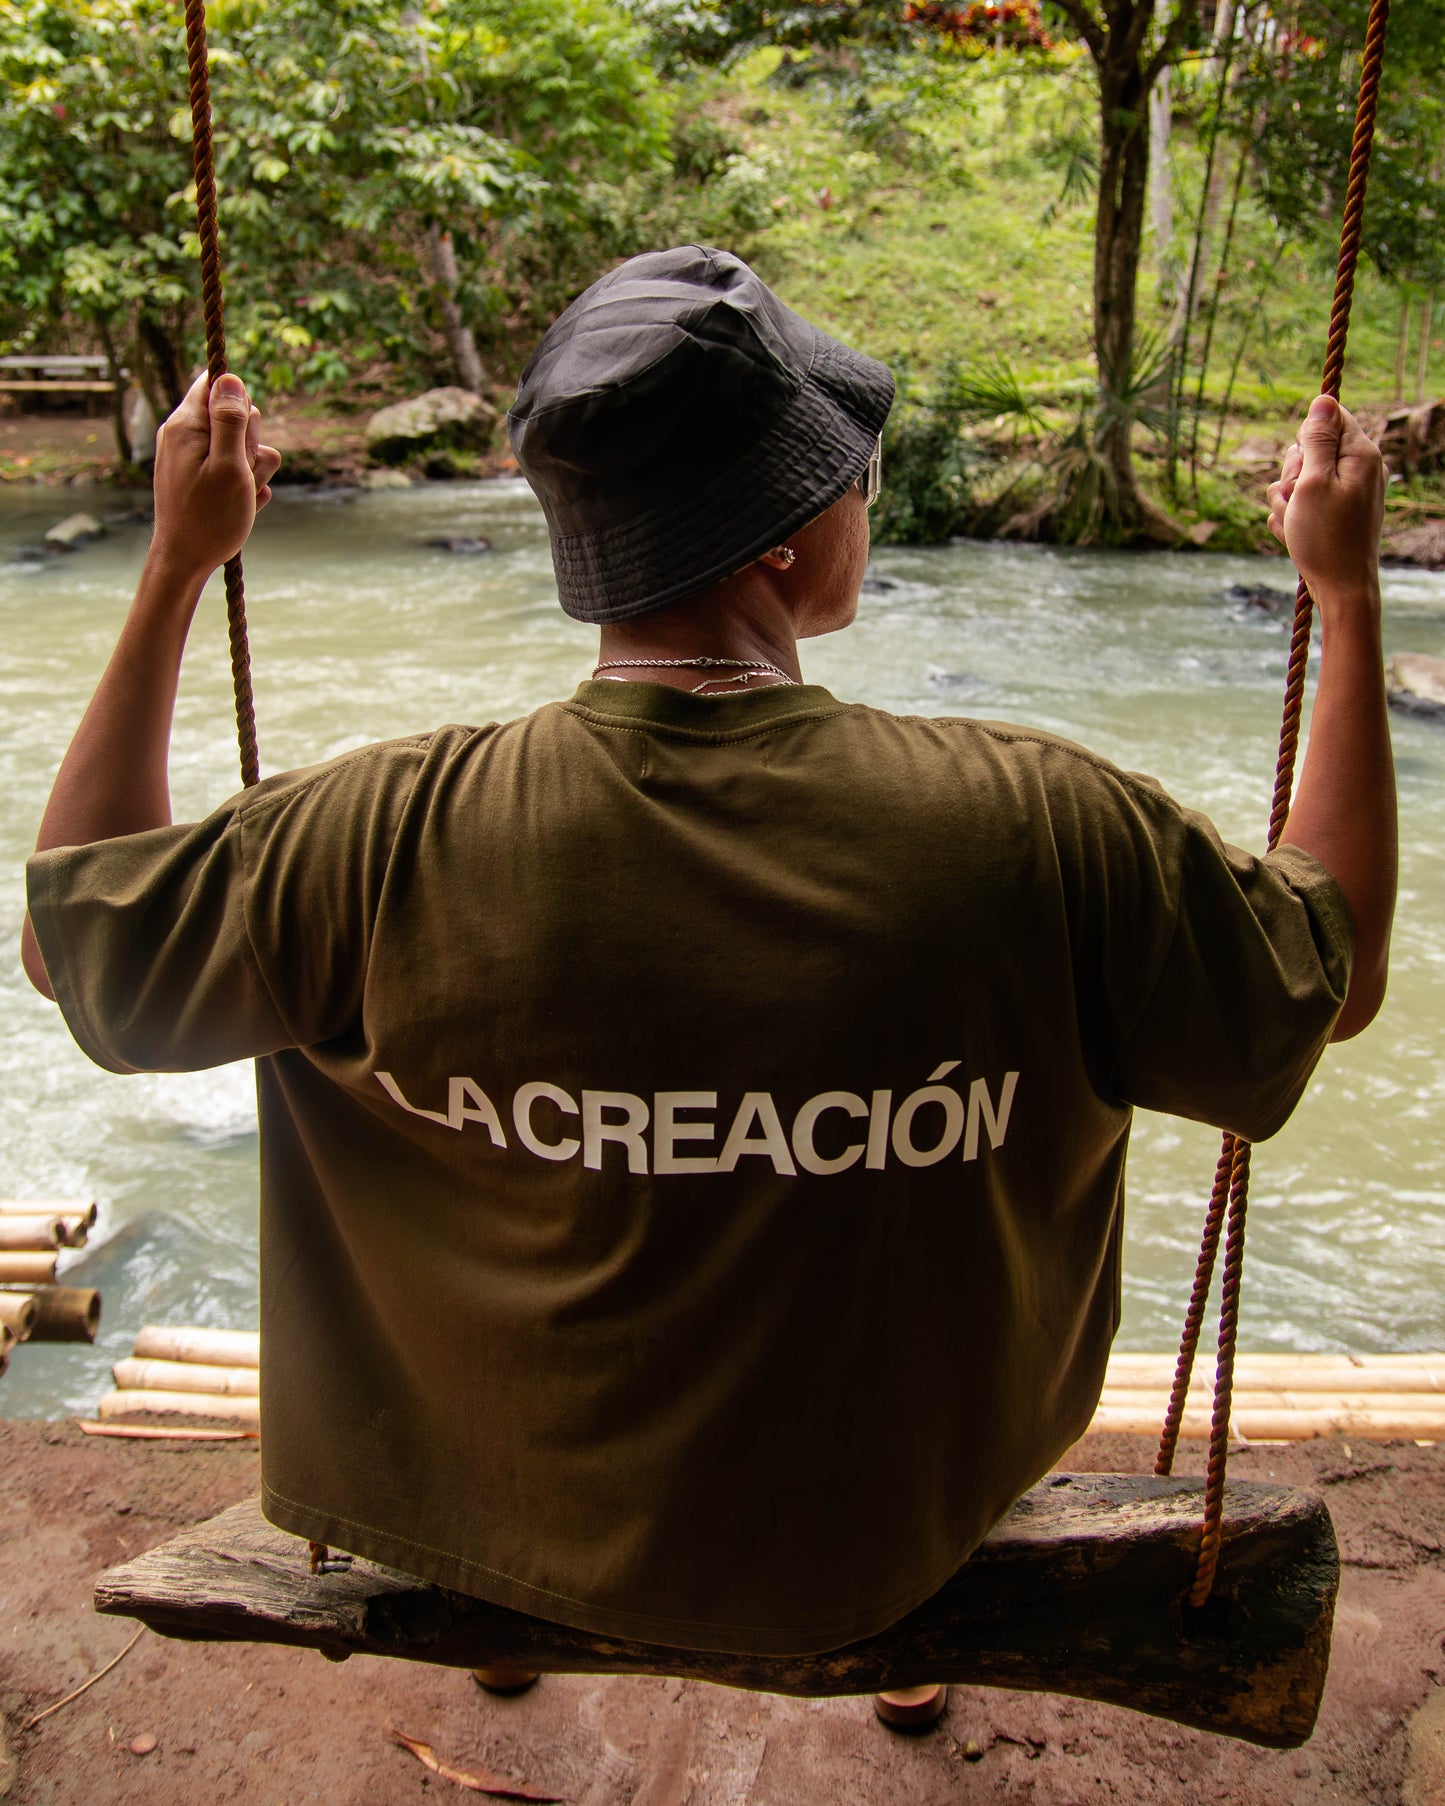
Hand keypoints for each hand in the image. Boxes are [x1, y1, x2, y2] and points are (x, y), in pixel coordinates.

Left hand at [149, 371, 281, 582]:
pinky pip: (238, 470)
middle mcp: (186, 435)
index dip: (239, 403)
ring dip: (253, 470)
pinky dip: (246, 487)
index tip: (241, 434)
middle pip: (237, 415)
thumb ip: (230, 420)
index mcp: (186, 424)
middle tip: (240, 473)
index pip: (215, 383)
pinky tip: (240, 506)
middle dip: (250, 443)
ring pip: (244, 446)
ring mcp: (195, 457)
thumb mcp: (229, 466)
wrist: (186, 561)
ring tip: (240, 495)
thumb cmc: (208, 518)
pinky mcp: (204, 477)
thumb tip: (231, 377)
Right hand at [1267, 395, 1384, 620]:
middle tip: (1297, 499)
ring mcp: (1344, 492)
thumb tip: (1322, 400)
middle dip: (1291, 474)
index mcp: (1360, 454)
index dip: (1305, 438)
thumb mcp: (1313, 483)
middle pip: (1308, 448)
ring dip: (1285, 501)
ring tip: (1296, 523)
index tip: (1303, 466)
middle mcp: (1357, 469)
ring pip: (1297, 479)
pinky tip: (1296, 534)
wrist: (1340, 588)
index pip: (1328, 417)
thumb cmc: (1327, 538)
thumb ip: (1316, 440)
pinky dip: (1291, 517)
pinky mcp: (1332, 512)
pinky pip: (1299, 503)